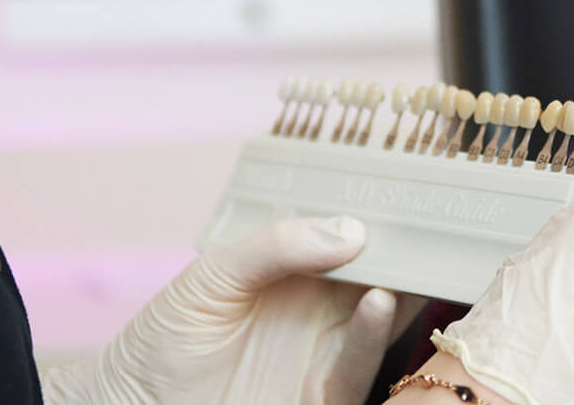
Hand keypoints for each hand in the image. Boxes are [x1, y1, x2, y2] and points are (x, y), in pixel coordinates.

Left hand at [41, 216, 417, 404]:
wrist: (134, 403)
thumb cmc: (166, 336)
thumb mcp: (213, 275)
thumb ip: (276, 247)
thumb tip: (350, 230)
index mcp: (297, 274)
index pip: (351, 240)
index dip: (382, 218)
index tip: (412, 190)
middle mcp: (321, 312)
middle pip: (382, 275)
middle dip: (411, 250)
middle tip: (439, 220)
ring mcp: (324, 353)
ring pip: (383, 317)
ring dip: (405, 286)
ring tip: (414, 257)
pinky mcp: (321, 395)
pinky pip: (359, 365)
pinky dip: (375, 332)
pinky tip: (379, 300)